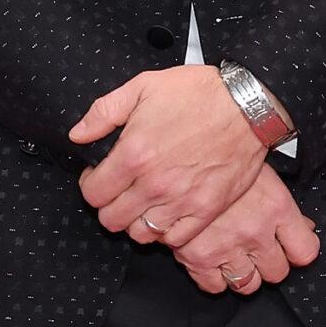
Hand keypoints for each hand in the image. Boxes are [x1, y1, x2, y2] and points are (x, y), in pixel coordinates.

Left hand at [71, 65, 265, 247]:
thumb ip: (104, 112)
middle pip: (112, 219)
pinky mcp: (206, 210)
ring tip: (142, 203)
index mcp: (134, 154)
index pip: (93, 193)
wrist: (247, 105)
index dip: (90, 185)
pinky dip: (165, 231)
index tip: (100, 177)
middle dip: (109, 206)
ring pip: (140, 234)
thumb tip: (78, 135)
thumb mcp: (143, 87)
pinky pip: (174, 239)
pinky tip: (167, 213)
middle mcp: (154, 183)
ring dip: (135, 221)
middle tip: (119, 191)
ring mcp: (181, 201)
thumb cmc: (198, 93)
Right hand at [175, 165, 319, 294]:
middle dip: (269, 263)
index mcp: (276, 207)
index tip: (291, 248)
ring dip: (243, 274)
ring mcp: (227, 247)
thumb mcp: (261, 172)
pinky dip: (214, 277)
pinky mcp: (197, 258)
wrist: (178, 152)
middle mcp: (255, 231)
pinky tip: (212, 259)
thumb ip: (283, 206)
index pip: (305, 251)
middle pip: (278, 272)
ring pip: (248, 285)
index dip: (298, 251)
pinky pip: (214, 286)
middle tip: (258, 250)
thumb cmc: (220, 155)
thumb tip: (306, 227)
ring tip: (234, 256)